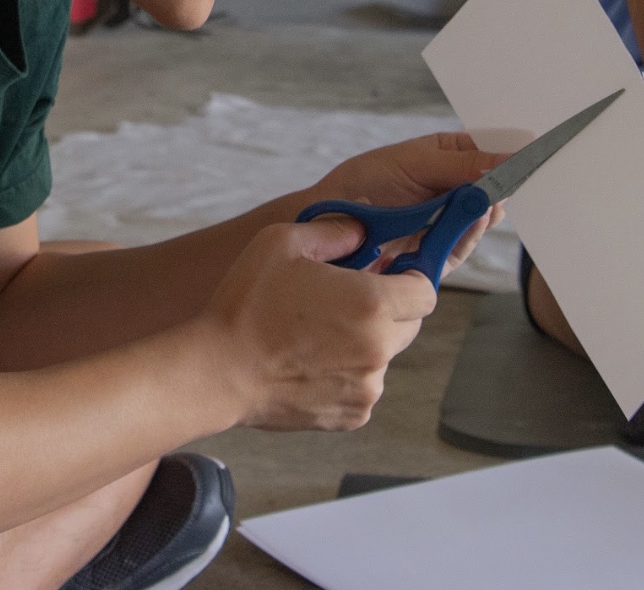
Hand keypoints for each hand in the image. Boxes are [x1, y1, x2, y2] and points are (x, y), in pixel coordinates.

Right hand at [201, 220, 436, 430]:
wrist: (217, 373)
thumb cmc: (246, 306)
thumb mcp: (283, 243)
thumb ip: (335, 229)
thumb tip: (364, 228)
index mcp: (372, 303)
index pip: (426, 290)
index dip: (410, 278)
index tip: (387, 274)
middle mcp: (379, 349)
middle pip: (410, 323)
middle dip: (388, 309)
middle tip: (344, 301)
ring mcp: (368, 387)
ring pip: (386, 355)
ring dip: (366, 342)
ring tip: (318, 334)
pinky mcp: (353, 415)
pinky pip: (365, 385)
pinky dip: (349, 373)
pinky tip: (311, 361)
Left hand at [312, 132, 507, 278]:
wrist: (328, 225)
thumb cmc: (364, 182)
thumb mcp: (415, 163)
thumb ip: (462, 163)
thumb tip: (507, 158)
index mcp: (448, 156)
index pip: (489, 150)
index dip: (511, 152)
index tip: (531, 153)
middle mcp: (453, 189)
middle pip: (493, 187)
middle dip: (502, 186)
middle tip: (509, 182)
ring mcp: (448, 221)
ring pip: (483, 218)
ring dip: (486, 212)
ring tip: (488, 202)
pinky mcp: (440, 251)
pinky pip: (465, 244)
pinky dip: (471, 235)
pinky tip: (473, 222)